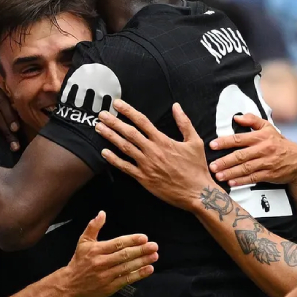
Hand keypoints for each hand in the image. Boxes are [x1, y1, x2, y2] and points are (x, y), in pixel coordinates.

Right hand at [62, 212, 157, 296]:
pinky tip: (149, 269)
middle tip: (154, 246)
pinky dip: (139, 274)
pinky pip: (126, 280)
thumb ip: (93, 227)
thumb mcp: (83, 242)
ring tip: (154, 256)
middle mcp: (101, 262)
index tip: (144, 237)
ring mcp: (105, 276)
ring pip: (127, 267)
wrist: (71, 285)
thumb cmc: (80, 261)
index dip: (131, 240)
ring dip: (142, 261)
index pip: (117, 243)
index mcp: (96, 250)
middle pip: (124, 255)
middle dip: (141, 250)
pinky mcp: (109, 287)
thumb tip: (102, 213)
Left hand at [95, 101, 215, 209]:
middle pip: (129, 133)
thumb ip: (184, 123)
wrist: (197, 192)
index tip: (117, 104)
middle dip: (113, 122)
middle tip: (102, 115)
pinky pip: (125, 167)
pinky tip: (104, 153)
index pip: (142, 121)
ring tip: (99, 128)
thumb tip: (176, 107)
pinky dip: (113, 160)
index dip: (128, 111)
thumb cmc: (197, 168)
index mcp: (163, 141)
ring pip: (124, 147)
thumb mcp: (195, 141)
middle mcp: (152, 151)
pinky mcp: (144, 178)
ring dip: (110, 137)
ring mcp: (146, 165)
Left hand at [209, 114, 296, 185]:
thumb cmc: (279, 143)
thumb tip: (236, 118)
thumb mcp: (268, 128)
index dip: (225, 142)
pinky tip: (231, 183)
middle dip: (225, 161)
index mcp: (261, 137)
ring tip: (218, 175)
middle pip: (241, 156)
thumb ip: (252, 120)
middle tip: (212, 165)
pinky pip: (253, 178)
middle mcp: (264, 149)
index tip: (213, 145)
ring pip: (246, 168)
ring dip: (231, 173)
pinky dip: (242, 181)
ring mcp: (267, 163)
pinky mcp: (269, 174)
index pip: (240, 138)